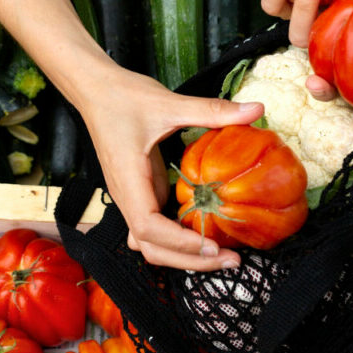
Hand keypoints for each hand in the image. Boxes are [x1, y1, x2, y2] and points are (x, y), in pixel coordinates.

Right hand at [74, 68, 261, 270]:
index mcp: (128, 179)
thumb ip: (211, 110)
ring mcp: (132, 198)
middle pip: (151, 248)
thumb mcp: (169, 103)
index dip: (179, 243)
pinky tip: (205, 235)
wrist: (95, 92)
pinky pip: (155, 229)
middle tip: (232, 261)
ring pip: (151, 244)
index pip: (148, 228)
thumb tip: (257, 109)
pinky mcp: (139, 193)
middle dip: (190, 260)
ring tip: (222, 256)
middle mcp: (127, 196)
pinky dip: (177, 241)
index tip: (212, 244)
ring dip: (184, 256)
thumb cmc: (123, 98)